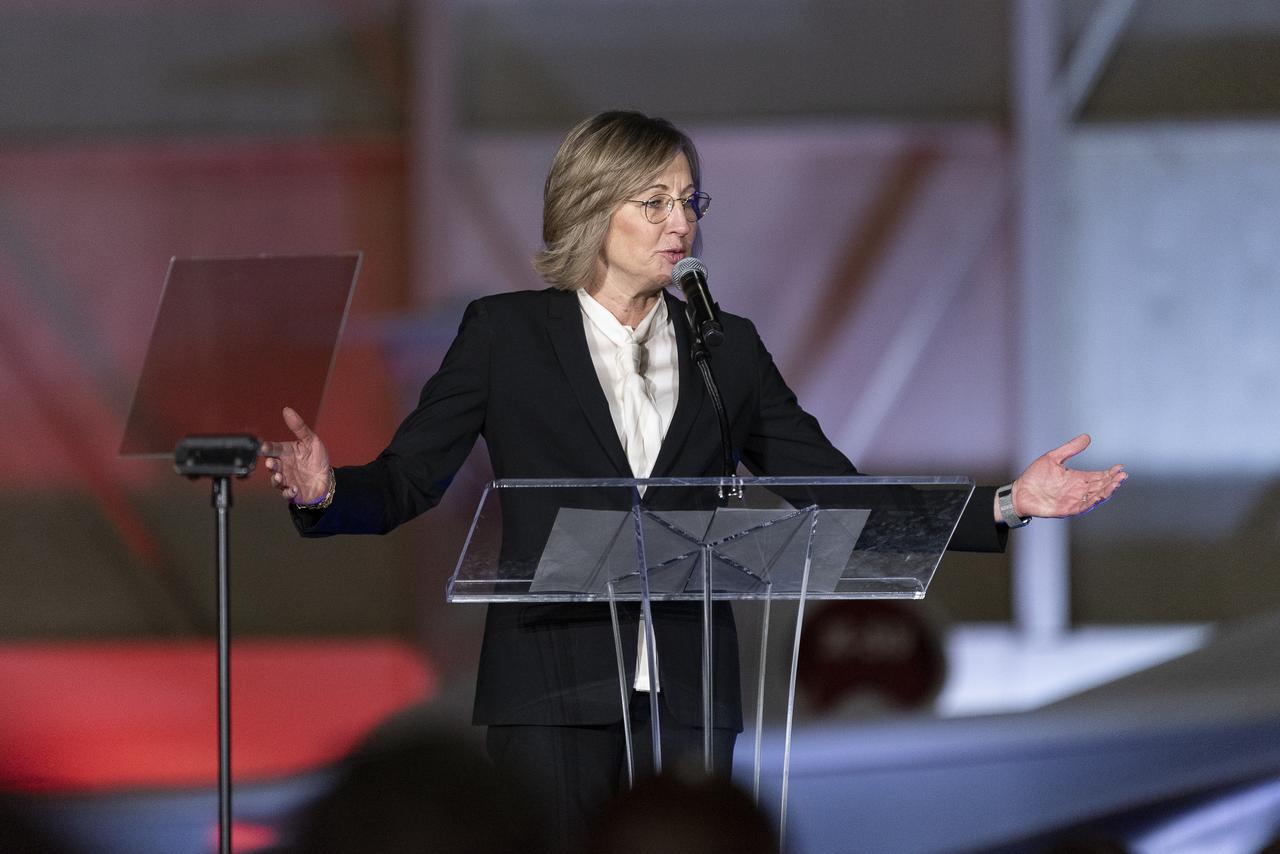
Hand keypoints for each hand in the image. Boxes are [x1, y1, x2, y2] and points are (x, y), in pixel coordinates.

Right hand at [261, 406, 331, 503]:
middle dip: (270, 465)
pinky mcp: (293, 492)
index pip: (273, 449)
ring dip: (276, 479)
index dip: (268, 448)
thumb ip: (299, 427)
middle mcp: (283, 466)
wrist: (327, 480)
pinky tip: (293, 489)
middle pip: (272, 465)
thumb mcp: (311, 440)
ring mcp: (287, 480)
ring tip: (279, 477)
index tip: (263, 447)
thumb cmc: (316, 460)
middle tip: (271, 463)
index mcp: (286, 453)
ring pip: (276, 480)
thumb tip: (287, 410)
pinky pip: (287, 494)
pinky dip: (288, 492)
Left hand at [1004, 434, 1126, 519]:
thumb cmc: (1034, 477)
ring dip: (1107, 490)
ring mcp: (1074, 499)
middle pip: (1100, 485)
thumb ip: (1070, 449)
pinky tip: (1103, 494)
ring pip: (1096, 496)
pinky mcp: (1068, 508)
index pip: (1098, 476)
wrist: (1019, 493)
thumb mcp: (1053, 458)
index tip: (1120, 467)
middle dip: (1112, 481)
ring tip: (1117, 482)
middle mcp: (1078, 489)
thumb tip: (1086, 437)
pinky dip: (1095, 500)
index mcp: (1076, 478)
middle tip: (1122, 475)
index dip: (1110, 472)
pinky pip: (1085, 505)